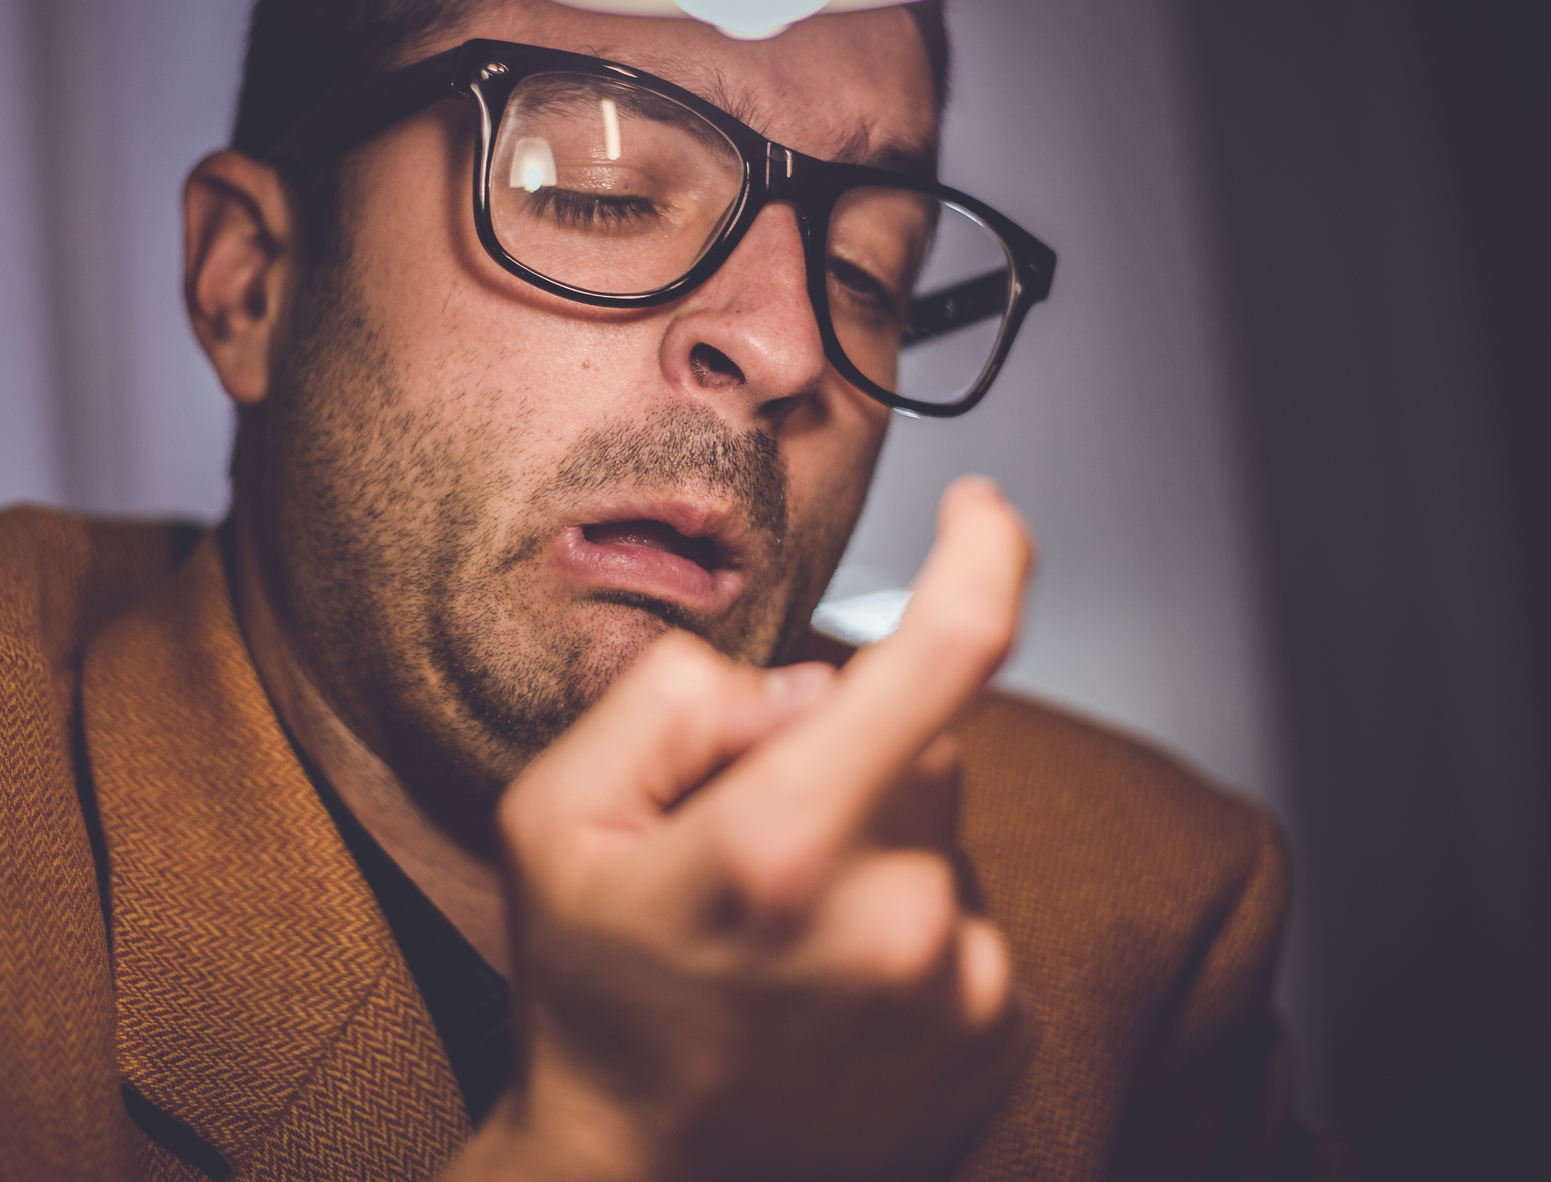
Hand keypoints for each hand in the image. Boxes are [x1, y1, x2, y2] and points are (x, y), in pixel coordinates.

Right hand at [451, 478, 1036, 1181]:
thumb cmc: (591, 1000)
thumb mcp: (552, 815)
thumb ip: (676, 702)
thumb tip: (815, 691)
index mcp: (785, 845)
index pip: (945, 654)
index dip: (984, 554)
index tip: (983, 512)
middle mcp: (900, 919)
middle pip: (928, 741)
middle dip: (853, 755)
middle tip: (753, 848)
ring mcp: (963, 991)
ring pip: (950, 832)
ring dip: (883, 848)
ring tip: (787, 942)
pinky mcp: (999, 1039)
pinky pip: (974, 915)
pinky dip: (915, 925)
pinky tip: (833, 990)